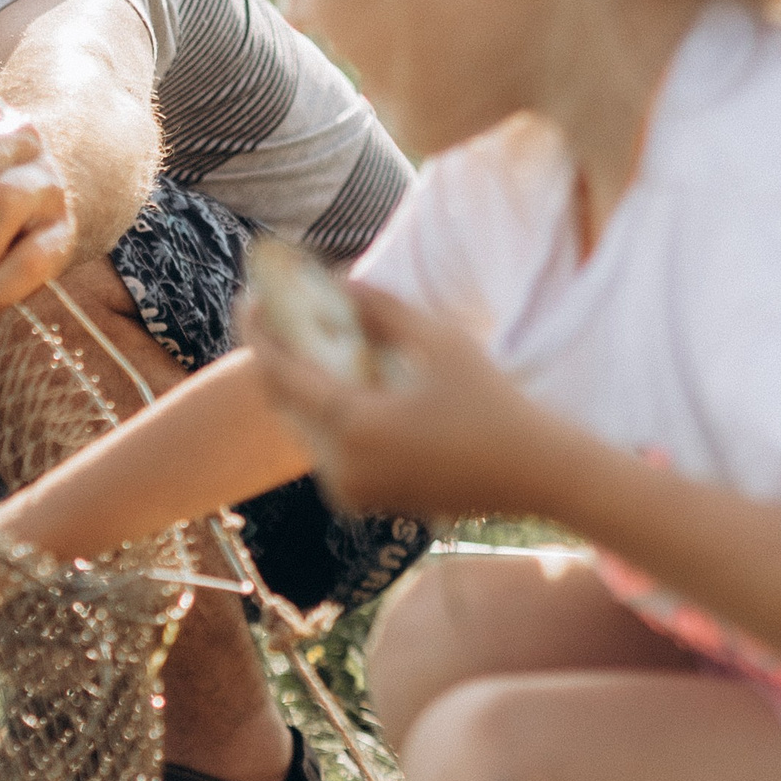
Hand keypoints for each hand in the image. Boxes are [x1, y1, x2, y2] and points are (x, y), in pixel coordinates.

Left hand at [248, 283, 574, 519]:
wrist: (531, 474)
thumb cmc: (491, 403)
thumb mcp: (439, 342)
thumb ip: (381, 308)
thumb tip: (335, 281)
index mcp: (354, 428)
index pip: (281, 373)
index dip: (260, 331)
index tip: (249, 297)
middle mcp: (339, 466)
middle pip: (285, 401)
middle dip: (278, 354)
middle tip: (276, 310)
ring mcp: (348, 489)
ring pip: (303, 425)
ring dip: (302, 383)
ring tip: (308, 337)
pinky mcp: (360, 499)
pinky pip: (325, 448)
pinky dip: (325, 412)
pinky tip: (337, 378)